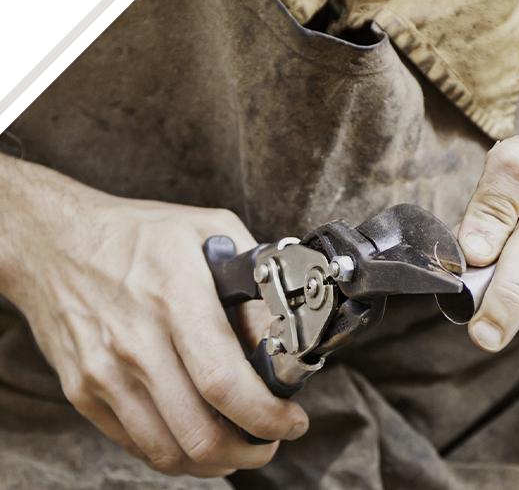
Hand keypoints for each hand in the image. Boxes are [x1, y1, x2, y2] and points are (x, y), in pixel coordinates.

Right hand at [0, 168, 307, 477]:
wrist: (53, 240)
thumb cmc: (137, 234)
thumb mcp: (211, 231)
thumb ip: (254, 284)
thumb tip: (282, 337)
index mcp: (176, 298)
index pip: (224, 383)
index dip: (266, 416)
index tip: (291, 421)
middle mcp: (136, 343)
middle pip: (198, 433)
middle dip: (249, 451)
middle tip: (271, 441)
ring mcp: (104, 373)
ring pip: (167, 451)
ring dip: (215, 461)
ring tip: (240, 444)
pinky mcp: (83, 391)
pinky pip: (136, 444)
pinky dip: (175, 452)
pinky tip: (197, 435)